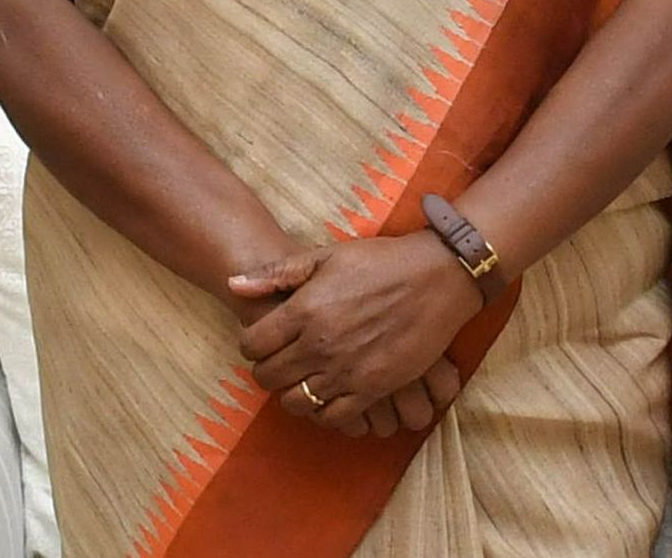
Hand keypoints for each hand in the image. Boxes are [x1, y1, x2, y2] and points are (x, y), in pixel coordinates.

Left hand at [229, 235, 480, 435]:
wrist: (437, 278)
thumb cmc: (380, 262)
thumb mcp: (326, 256)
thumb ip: (277, 273)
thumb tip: (234, 284)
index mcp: (304, 309)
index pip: (253, 345)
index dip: (250, 345)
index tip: (260, 342)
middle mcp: (320, 344)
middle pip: (270, 376)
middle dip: (265, 371)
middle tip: (275, 363)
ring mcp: (347, 370)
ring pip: (297, 402)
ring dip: (291, 394)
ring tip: (298, 381)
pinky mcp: (374, 388)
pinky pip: (334, 416)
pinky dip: (322, 413)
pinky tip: (325, 397)